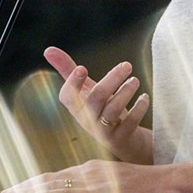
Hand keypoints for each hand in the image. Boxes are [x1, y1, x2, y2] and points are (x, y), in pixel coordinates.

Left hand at [2, 159, 171, 192]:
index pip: (57, 176)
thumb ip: (101, 191)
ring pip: (56, 184)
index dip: (36, 183)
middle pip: (51, 178)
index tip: (18, 187)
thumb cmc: (149, 186)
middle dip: (27, 185)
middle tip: (6, 191)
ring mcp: (95, 179)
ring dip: (33, 190)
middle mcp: (89, 170)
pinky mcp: (103, 191)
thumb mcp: (119, 186)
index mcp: (93, 169)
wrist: (169, 182)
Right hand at [43, 46, 151, 163]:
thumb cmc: (101, 110)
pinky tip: (144, 97)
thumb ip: (68, 70)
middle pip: (96, 98)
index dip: (72, 83)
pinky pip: (130, 123)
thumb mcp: (85, 90)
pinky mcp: (121, 139)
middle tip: (127, 65)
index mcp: (77, 107)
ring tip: (135, 80)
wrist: (124, 142)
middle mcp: (88, 120)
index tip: (82, 68)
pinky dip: (139, 108)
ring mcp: (104, 131)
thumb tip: (47, 50)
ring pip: (113, 110)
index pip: (67, 97)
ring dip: (126, 92)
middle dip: (112, 79)